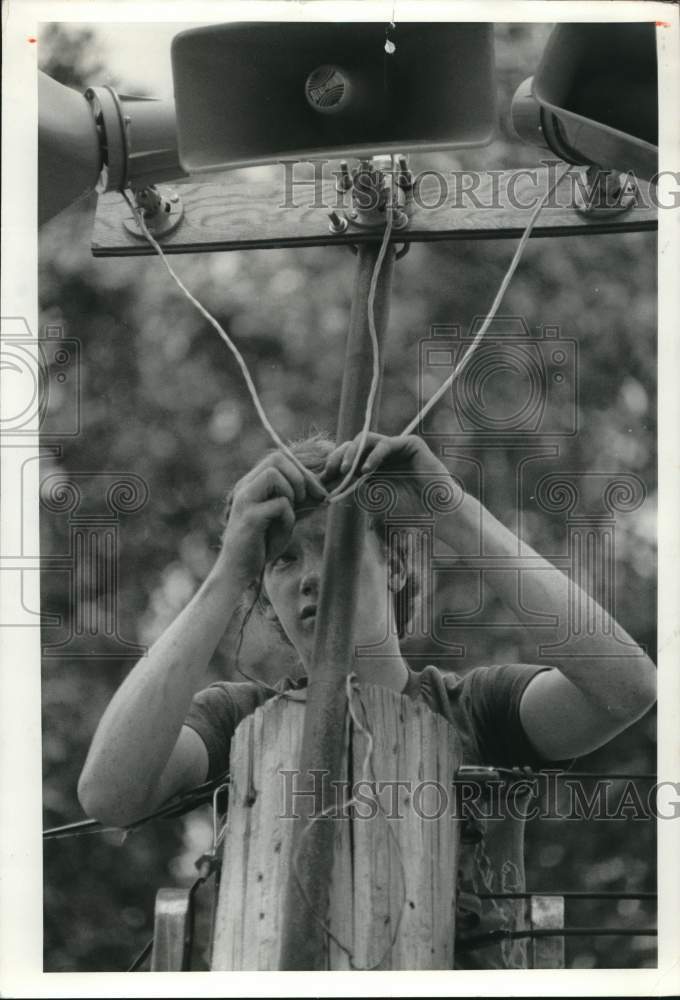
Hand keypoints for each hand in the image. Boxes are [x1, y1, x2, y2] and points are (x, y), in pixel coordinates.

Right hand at [219, 451, 325, 584]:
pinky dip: (288, 518)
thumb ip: (301, 500)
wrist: (241, 570)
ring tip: (289, 514)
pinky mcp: (250, 516)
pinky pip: (280, 504)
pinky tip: (280, 532)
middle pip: (277, 458)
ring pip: (274, 474)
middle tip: (306, 500)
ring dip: (292, 493)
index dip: (303, 471)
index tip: (318, 492)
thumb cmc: (263, 542)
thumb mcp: (286, 515)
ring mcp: (245, 500)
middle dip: (300, 477)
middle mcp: (245, 486)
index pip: (279, 458)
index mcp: (252, 483)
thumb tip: (327, 487)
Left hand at [322, 432, 457, 513]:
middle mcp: (383, 454)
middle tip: (331, 472)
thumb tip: (326, 487)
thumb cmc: (408, 512)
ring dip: (352, 453)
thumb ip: (354, 490)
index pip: (348, 458)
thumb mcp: (373, 501)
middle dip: (339, 457)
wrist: (438, 514)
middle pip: (353, 445)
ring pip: (366, 439)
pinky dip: (372, 455)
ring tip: (345, 471)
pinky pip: (385, 443)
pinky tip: (366, 471)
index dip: (333, 465)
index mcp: (373, 466)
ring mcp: (396, 448)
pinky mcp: (410, 444)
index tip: (322, 479)